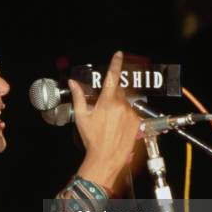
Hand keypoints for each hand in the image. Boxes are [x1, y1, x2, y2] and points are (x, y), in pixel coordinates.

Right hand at [70, 51, 140, 189]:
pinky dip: (125, 114)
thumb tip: (73, 83)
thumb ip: (78, 97)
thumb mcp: (81, 117)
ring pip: (125, 101)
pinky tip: (117, 125)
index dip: (115, 64)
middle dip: (112, 94)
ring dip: (118, 105)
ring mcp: (131, 113)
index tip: (118, 54)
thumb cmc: (92, 139)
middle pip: (118, 90)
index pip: (112, 77)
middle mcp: (121, 105)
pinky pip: (131, 111)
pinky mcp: (137, 121)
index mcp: (107, 102)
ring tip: (110, 121)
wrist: (107, 157)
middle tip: (103, 108)